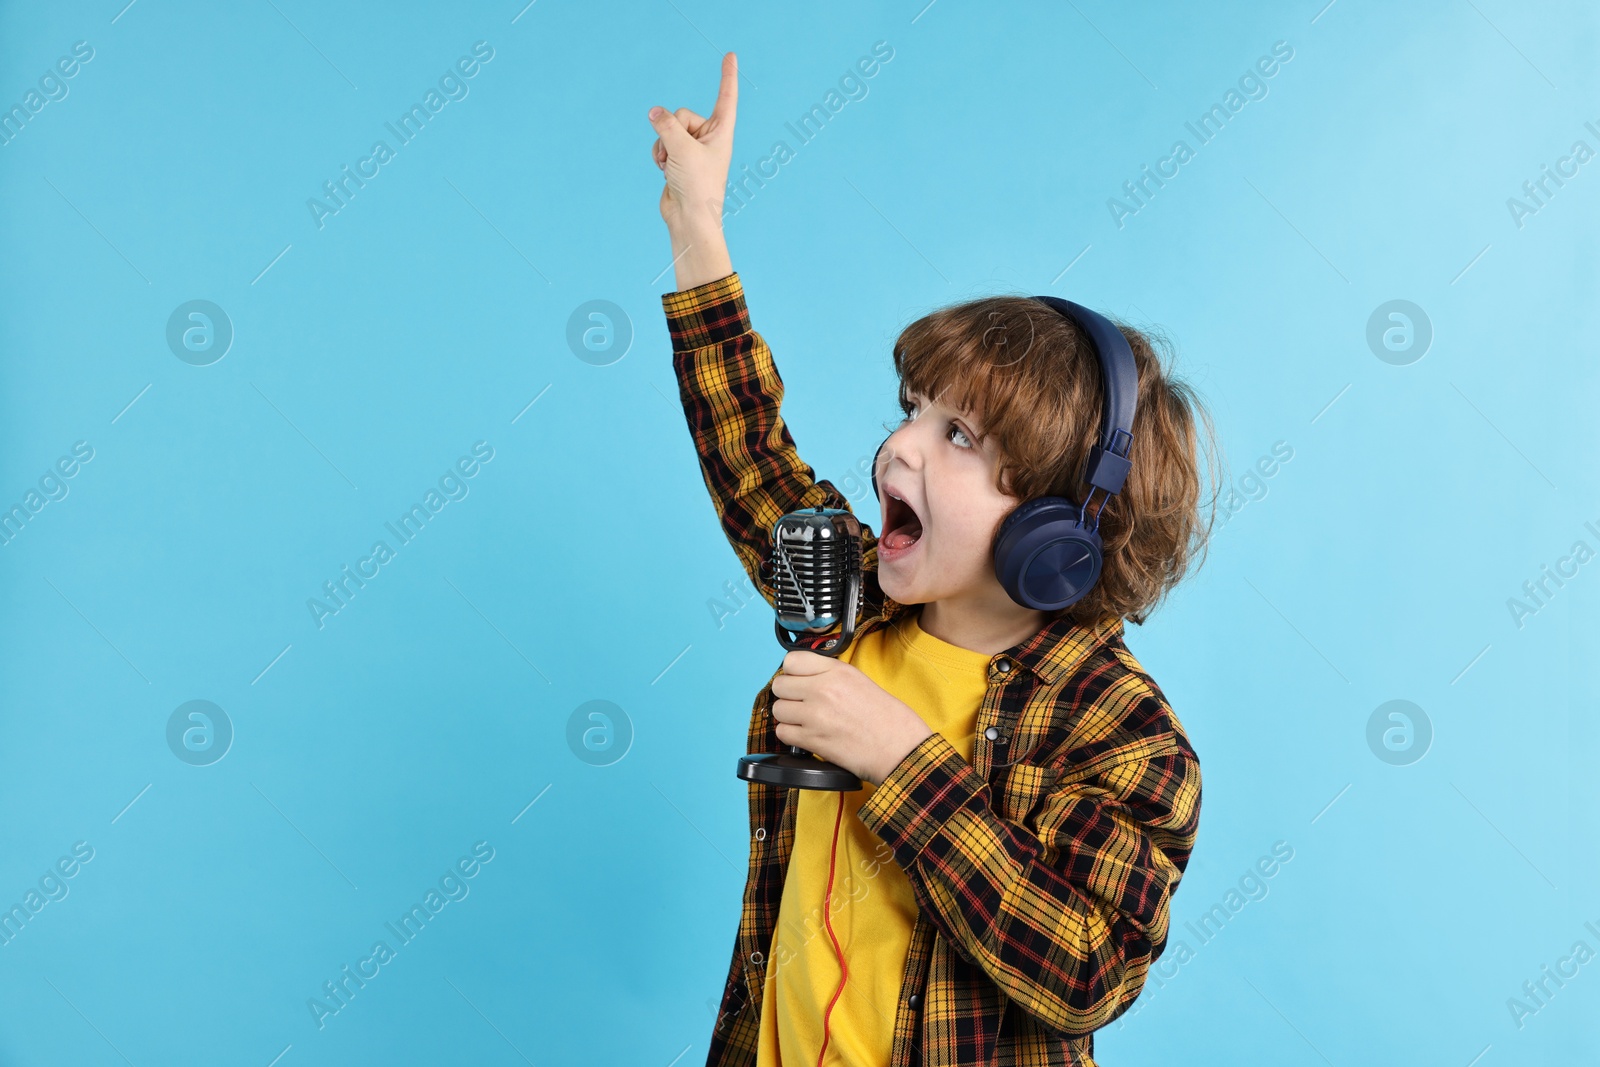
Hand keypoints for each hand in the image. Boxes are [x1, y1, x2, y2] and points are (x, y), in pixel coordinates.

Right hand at [647, 51, 737, 233]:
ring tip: (672, 166)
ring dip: (663, 146)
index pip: (726, 97)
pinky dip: (659, 155)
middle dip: (672, 131)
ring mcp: (692, 148)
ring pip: (667, 129)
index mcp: (722, 132)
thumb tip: (653, 112)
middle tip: (678, 155)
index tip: (731, 56)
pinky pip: (661, 143)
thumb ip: (666, 125)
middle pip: (681, 114)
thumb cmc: (697, 186)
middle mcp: (709, 137)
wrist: (689, 218)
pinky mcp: (678, 158)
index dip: (727, 76)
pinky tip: (665, 170)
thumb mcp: (681, 150)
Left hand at [770, 651, 934, 786]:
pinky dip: (791, 735)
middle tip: (801, 702)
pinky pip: (782, 732)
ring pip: (778, 709)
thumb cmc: (888, 719)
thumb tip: (803, 676)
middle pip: (780, 685)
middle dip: (788, 694)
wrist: (900, 749)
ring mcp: (815, 715)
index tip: (799, 680)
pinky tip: (806, 735)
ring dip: (788, 716)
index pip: (791, 661)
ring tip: (806, 721)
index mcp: (837, 671)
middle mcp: (823, 689)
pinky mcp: (812, 740)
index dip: (793, 672)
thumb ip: (829, 674)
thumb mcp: (860, 680)